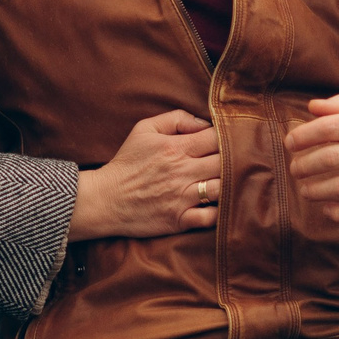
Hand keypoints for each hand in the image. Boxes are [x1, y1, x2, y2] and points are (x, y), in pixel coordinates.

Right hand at [71, 110, 221, 237]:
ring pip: (223, 189)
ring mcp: (182, 198)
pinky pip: (211, 217)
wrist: (105, 199)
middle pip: (226, 163)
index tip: (227, 141)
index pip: (217, 138)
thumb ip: (176, 119)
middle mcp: (182, 172)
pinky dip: (218, 212)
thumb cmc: (127, 162)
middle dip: (233, 160)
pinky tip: (214, 205)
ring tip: (224, 182)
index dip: (228, 137)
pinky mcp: (179, 220)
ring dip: (228, 185)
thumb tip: (204, 123)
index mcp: (175, 147)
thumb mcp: (144, 129)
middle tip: (232, 162)